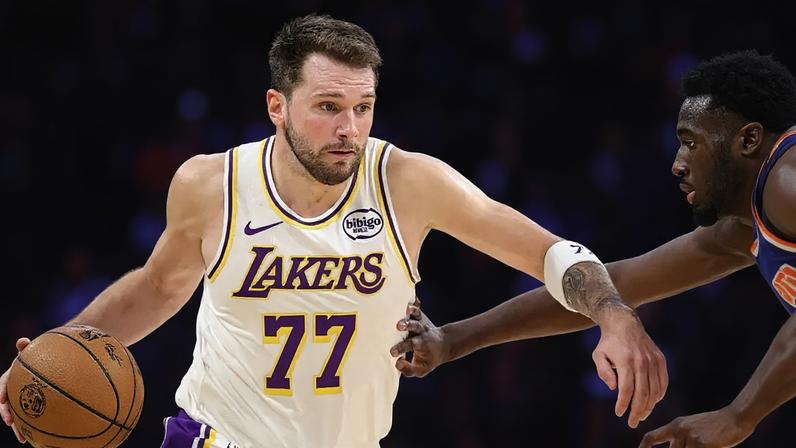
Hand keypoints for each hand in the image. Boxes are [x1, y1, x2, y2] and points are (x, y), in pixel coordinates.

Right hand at [0, 337, 31, 443]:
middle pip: (7, 404)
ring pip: (17, 415)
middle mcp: (13, 389)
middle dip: (6, 414)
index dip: (1, 392)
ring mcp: (21, 399)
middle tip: (9, 422)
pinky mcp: (31, 406)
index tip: (2, 399)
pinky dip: (33, 427)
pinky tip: (39, 438)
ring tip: (24, 439)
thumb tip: (22, 341)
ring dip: (18, 428)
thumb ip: (26, 347)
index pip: (3, 384)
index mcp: (11, 376)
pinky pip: (30, 418)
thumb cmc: (39, 355)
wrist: (48, 362)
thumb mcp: (32, 351)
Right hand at [389, 299, 449, 376]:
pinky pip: (417, 307)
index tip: (392, 352)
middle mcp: (422, 331)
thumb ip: (409, 370)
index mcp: (422, 344)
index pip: (411, 345)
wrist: (443, 344)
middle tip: (398, 326)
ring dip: (411, 310)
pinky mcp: (420, 315)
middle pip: (415, 327)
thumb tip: (397, 363)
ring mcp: (421, 322)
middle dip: (407, 325)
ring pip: (417, 314)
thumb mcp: (421, 369)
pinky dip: (414, 301)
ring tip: (405, 308)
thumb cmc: (428, 359)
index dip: (402, 348)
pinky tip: (410, 296)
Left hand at [592, 308, 667, 427]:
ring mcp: (653, 360)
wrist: (624, 323)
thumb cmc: (608, 342)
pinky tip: (652, 402)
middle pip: (642, 393)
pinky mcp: (660, 359)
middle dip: (637, 411)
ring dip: (649, 406)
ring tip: (641, 415)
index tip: (618, 413)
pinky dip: (659, 394)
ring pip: (655, 390)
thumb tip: (613, 388)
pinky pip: (663, 381)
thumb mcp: (598, 355)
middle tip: (632, 423)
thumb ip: (603, 372)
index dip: (623, 404)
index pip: (626, 389)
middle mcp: (641, 361)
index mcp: (625, 361)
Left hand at [639, 407, 754, 446]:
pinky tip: (709, 447)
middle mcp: (679, 430)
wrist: (735, 418)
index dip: (643, 446)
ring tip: (703, 443)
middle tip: (694, 446)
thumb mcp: (693, 429)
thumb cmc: (715, 426)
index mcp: (676, 425)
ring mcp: (690, 437)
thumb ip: (681, 440)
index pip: (652, 436)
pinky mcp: (702, 444)